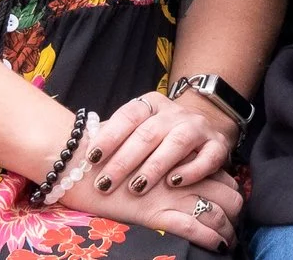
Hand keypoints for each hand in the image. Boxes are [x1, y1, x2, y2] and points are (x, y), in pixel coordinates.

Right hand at [54, 150, 243, 250]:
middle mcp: (184, 170)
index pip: (220, 171)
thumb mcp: (142, 144)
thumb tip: (177, 172)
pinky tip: (218, 245)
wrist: (81, 162)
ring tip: (228, 238)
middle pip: (228, 191)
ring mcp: (173, 193)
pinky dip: (210, 239)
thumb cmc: (109, 153)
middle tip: (232, 224)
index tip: (228, 201)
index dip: (227, 188)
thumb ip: (164, 156)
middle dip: (233, 211)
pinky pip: (195, 228)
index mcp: (183, 151)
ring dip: (226, 229)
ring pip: (216, 212)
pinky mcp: (158, 213)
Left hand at [81, 89, 238, 198]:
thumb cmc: (157, 138)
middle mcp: (175, 113)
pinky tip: (174, 182)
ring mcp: (198, 128)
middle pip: (148, 132)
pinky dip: (192, 170)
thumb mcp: (135, 131)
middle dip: (124, 160)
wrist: (201, 130)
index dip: (109, 136)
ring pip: (177, 142)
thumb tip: (75, 154)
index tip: (91, 158)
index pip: (128, 115)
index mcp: (151, 105)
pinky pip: (207, 157)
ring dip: (155, 165)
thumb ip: (112, 138)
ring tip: (137, 187)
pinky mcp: (217, 146)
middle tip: (105, 184)